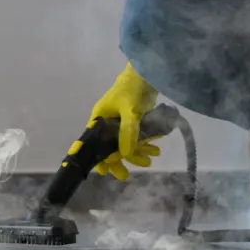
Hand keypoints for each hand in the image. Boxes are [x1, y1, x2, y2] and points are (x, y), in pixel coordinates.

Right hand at [88, 63, 158, 178]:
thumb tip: (126, 154)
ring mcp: (121, 124)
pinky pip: (137, 138)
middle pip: (110, 148)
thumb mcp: (129, 110)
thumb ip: (128, 131)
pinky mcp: (134, 122)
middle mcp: (107, 124)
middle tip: (126, 175)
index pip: (94, 143)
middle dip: (119, 161)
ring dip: (137, 153)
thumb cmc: (132, 89)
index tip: (106, 171)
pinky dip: (145, 145)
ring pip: (125, 145)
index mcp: (99, 119)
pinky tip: (155, 150)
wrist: (148, 74)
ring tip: (150, 158)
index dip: (99, 158)